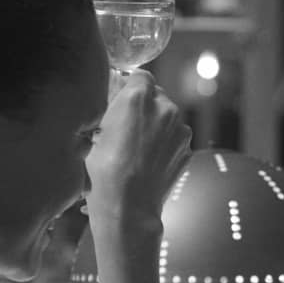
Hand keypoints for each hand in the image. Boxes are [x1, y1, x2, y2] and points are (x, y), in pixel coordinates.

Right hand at [84, 70, 192, 221]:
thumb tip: (116, 92)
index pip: (139, 76)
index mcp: (138, 97)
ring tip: (137, 147)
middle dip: (144, 106)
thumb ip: (111, 106)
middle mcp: (165, 107)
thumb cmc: (104, 171)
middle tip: (127, 126)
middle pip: (156, 95)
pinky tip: (149, 158)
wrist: (129, 206)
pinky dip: (165, 142)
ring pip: (168, 116)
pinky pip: (175, 136)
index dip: (130, 86)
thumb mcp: (96, 132)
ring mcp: (180, 128)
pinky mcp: (187, 148)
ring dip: (156, 124)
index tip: (121, 98)